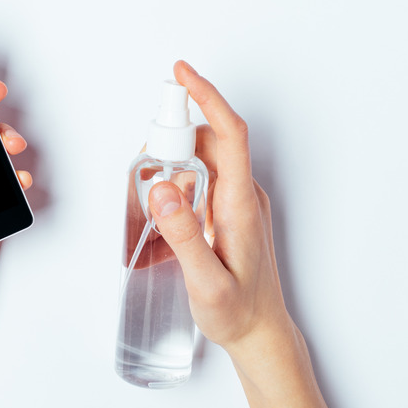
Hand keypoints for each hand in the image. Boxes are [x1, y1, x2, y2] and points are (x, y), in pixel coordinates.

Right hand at [148, 61, 326, 407]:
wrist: (260, 334)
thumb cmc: (238, 312)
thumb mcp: (206, 282)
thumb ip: (184, 236)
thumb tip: (162, 189)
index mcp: (241, 204)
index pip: (229, 134)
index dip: (206, 97)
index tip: (182, 74)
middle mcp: (242, 195)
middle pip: (209, 143)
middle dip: (173, 142)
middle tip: (147, 169)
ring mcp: (237, 203)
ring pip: (202, 163)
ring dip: (173, 169)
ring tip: (153, 210)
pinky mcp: (229, 213)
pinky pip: (202, 182)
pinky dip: (178, 187)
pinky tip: (165, 218)